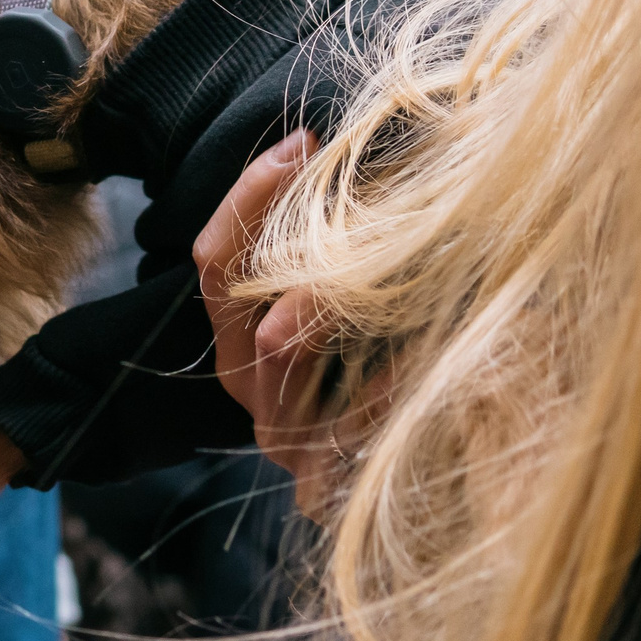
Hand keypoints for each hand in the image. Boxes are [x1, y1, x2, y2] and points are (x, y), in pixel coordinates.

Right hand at [191, 131, 384, 521]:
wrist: (420, 500)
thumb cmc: (388, 381)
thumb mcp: (347, 310)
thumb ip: (330, 258)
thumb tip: (344, 160)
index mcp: (236, 342)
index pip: (214, 260)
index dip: (249, 195)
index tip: (304, 140)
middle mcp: (246, 386)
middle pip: (231, 290)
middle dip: (274, 216)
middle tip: (329, 162)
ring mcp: (283, 433)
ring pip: (279, 340)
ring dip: (325, 284)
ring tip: (378, 240)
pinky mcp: (325, 475)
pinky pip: (351, 408)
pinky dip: (390, 369)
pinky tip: (426, 343)